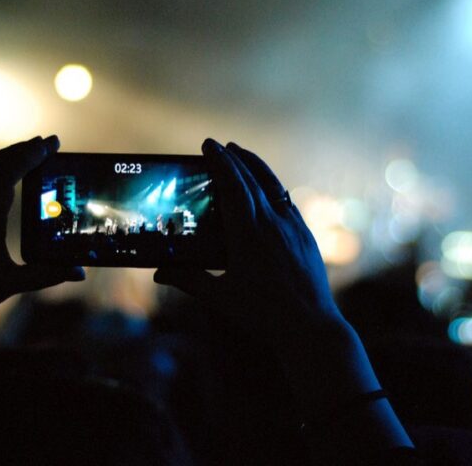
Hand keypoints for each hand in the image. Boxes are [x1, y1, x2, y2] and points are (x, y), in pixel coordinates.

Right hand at [154, 139, 345, 350]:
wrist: (311, 327)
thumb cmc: (263, 314)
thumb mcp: (221, 297)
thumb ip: (189, 280)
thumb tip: (159, 272)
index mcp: (249, 233)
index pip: (233, 185)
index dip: (220, 162)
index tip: (209, 145)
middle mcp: (273, 223)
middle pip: (252, 179)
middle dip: (234, 158)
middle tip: (219, 146)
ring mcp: (293, 227)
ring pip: (273, 186)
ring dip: (256, 167)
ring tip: (242, 154)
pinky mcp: (305, 236)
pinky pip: (287, 202)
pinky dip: (273, 188)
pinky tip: (269, 189)